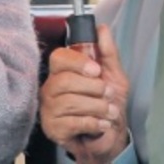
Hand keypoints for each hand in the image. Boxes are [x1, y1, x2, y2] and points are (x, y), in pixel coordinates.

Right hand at [39, 25, 130, 163]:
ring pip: (69, 102)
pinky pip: (72, 122)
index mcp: (63, 70)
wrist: (109, 134)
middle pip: (64, 81)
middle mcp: (51, 87)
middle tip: (107, 93)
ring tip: (109, 111)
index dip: (77, 62)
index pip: (59, 58)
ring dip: (97, 107)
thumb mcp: (113, 74)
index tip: (96, 70)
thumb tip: (102, 28)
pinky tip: (101, 123)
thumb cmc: (108, 102)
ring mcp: (50, 109)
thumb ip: (107, 52)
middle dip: (92, 88)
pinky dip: (93, 122)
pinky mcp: (53, 128)